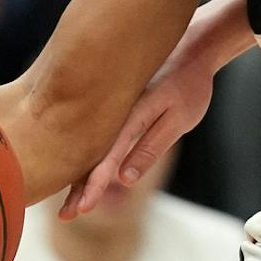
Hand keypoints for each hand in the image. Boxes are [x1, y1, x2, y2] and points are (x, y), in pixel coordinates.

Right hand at [58, 27, 213, 218]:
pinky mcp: (116, 105)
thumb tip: (124, 178)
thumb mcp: (179, 118)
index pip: (106, 157)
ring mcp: (113, 108)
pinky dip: (88, 155)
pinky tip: (80, 171)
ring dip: (80, 174)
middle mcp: (114, 112)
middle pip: (91, 154)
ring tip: (70, 202)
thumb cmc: (191, 83)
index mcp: (130, 115)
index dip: (93, 185)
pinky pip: (97, 134)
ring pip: (91, 145)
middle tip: (66, 215)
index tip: (82, 209)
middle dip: (79, 186)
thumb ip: (151, 147)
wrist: (194, 45)